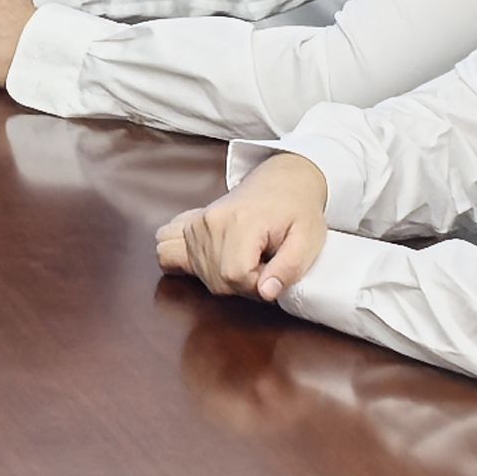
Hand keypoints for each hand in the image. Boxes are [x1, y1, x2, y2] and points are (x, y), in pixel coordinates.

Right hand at [156, 153, 333, 301]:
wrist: (281, 182)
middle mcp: (210, 222)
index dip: (258, 286)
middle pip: (217, 280)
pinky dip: (186, 261)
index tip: (274, 272)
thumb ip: (289, 269)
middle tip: (264, 265)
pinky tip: (212, 258)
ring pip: (198, 273)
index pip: (236, 276)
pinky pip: (168, 250)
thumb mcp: (308, 241)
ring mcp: (196, 224)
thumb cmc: (298, 211)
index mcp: (241, 223)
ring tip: (244, 261)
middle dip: (244, 284)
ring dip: (222, 277)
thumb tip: (266, 293)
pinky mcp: (189, 226)